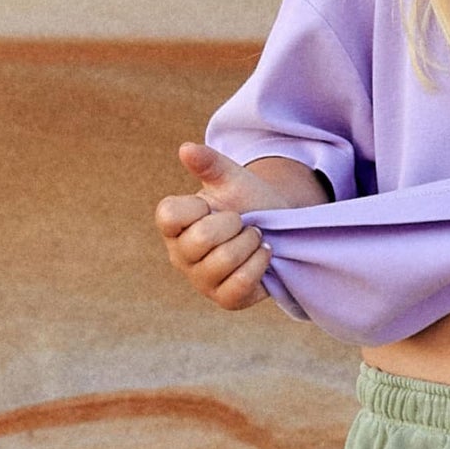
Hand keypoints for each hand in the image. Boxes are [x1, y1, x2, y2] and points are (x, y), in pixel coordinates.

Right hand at [155, 143, 290, 309]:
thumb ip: (210, 163)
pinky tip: (263, 254)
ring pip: (225, 261)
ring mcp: (201, 280)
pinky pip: (241, 282)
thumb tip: (186, 149)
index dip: (198, 207)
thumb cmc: (248, 203)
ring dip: (250, 242)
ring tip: (253, 237)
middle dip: (234, 224)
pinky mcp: (225, 299)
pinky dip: (260, 263)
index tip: (212, 205)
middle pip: (202, 240)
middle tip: (242, 223)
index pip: (169, 216)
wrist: (280, 228)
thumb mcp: (232, 178)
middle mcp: (180, 255)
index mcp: (173, 225)